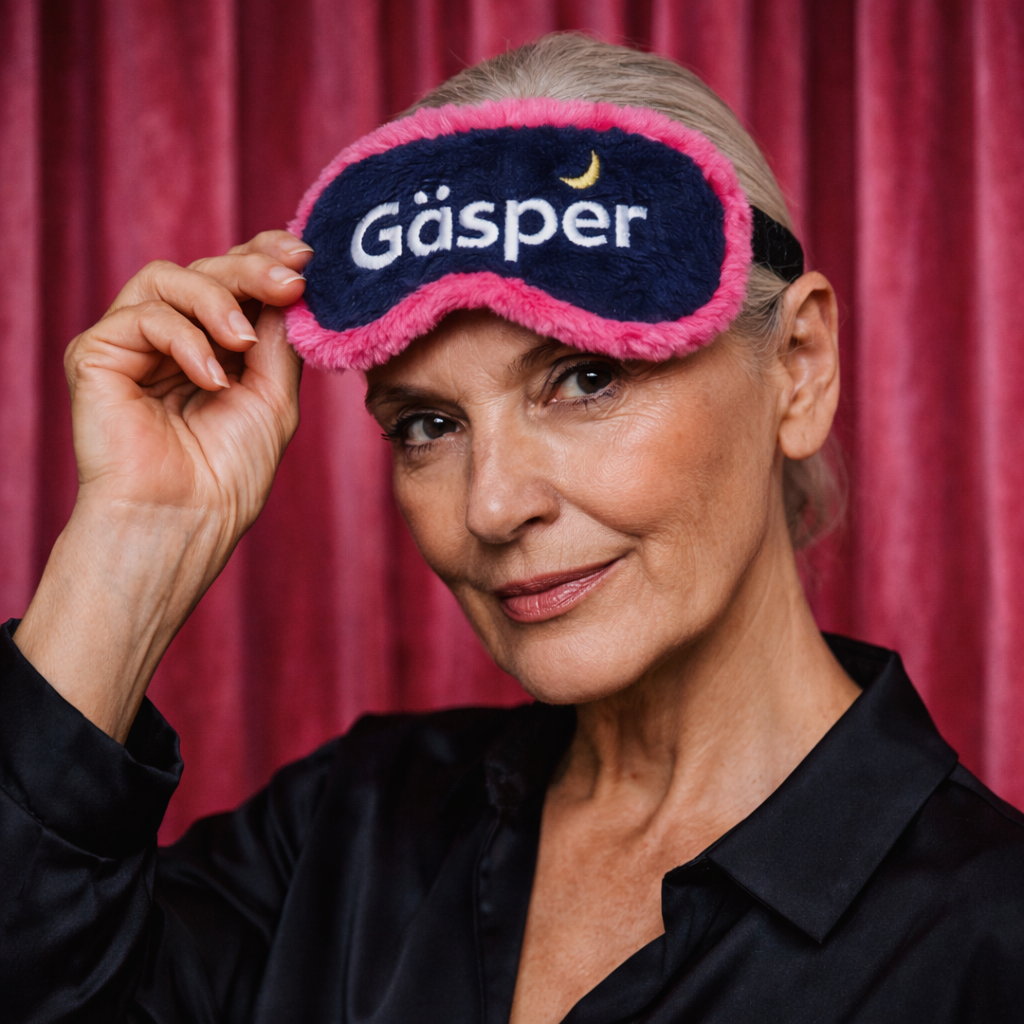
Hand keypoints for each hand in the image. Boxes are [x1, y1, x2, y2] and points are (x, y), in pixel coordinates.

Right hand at [14, 231, 311, 740]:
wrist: (186, 521)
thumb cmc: (229, 472)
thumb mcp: (274, 396)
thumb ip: (279, 338)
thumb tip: (294, 283)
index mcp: (212, 346)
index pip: (234, 282)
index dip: (266, 258)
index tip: (306, 255)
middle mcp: (171, 338)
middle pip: (206, 270)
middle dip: (252, 269)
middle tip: (290, 280)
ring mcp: (132, 344)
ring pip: (170, 279)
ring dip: (219, 299)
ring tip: (245, 342)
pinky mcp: (97, 355)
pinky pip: (143, 317)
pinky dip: (186, 340)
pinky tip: (212, 378)